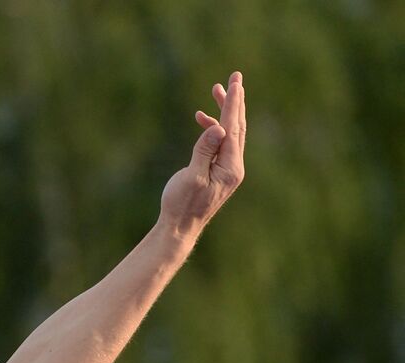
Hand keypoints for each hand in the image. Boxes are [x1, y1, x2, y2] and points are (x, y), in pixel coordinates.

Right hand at [159, 71, 246, 237]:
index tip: (235, 82)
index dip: (233, 104)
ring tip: (215, 92)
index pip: (233, 128)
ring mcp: (227, 169)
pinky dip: (214, 129)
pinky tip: (203, 120)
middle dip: (235, 102)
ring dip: (224, 112)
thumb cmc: (181, 205)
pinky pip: (221, 144)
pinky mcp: (218, 172)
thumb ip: (204, 151)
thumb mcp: (191, 177)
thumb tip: (218, 127)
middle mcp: (234, 166)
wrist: (179, 228)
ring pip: (231, 134)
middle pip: (238, 126)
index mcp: (230, 167)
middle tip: (234, 78)